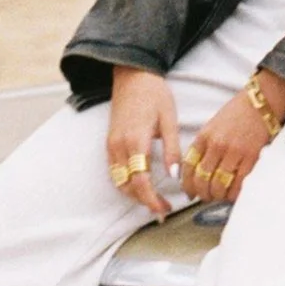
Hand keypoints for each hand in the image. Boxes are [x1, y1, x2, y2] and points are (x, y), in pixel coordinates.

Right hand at [106, 68, 182, 218]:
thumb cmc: (154, 94)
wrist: (132, 75)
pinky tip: (142, 185)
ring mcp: (111, 145)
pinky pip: (114, 171)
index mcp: (136, 140)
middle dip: (143, 202)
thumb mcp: (169, 120)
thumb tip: (175, 177)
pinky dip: (127, 183)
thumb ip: (172, 149)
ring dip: (134, 195)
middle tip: (163, 210)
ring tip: (153, 201)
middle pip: (127, 186)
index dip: (151, 200)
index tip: (164, 210)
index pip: (140, 181)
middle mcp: (119, 146)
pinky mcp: (109, 142)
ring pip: (118, 181)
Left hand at [182, 71, 284, 209]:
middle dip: (202, 193)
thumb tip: (197, 170)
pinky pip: (239, 184)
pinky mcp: (251, 157)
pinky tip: (233, 194)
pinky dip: (234, 194)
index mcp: (204, 136)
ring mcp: (234, 152)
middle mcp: (217, 145)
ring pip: (219, 185)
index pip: (188, 167)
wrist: (262, 101)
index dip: (187, 184)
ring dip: (218, 196)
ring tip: (220, 196)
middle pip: (202, 180)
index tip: (190, 192)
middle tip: (206, 197)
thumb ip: (204, 146)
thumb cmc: (238, 113)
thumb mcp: (213, 125)